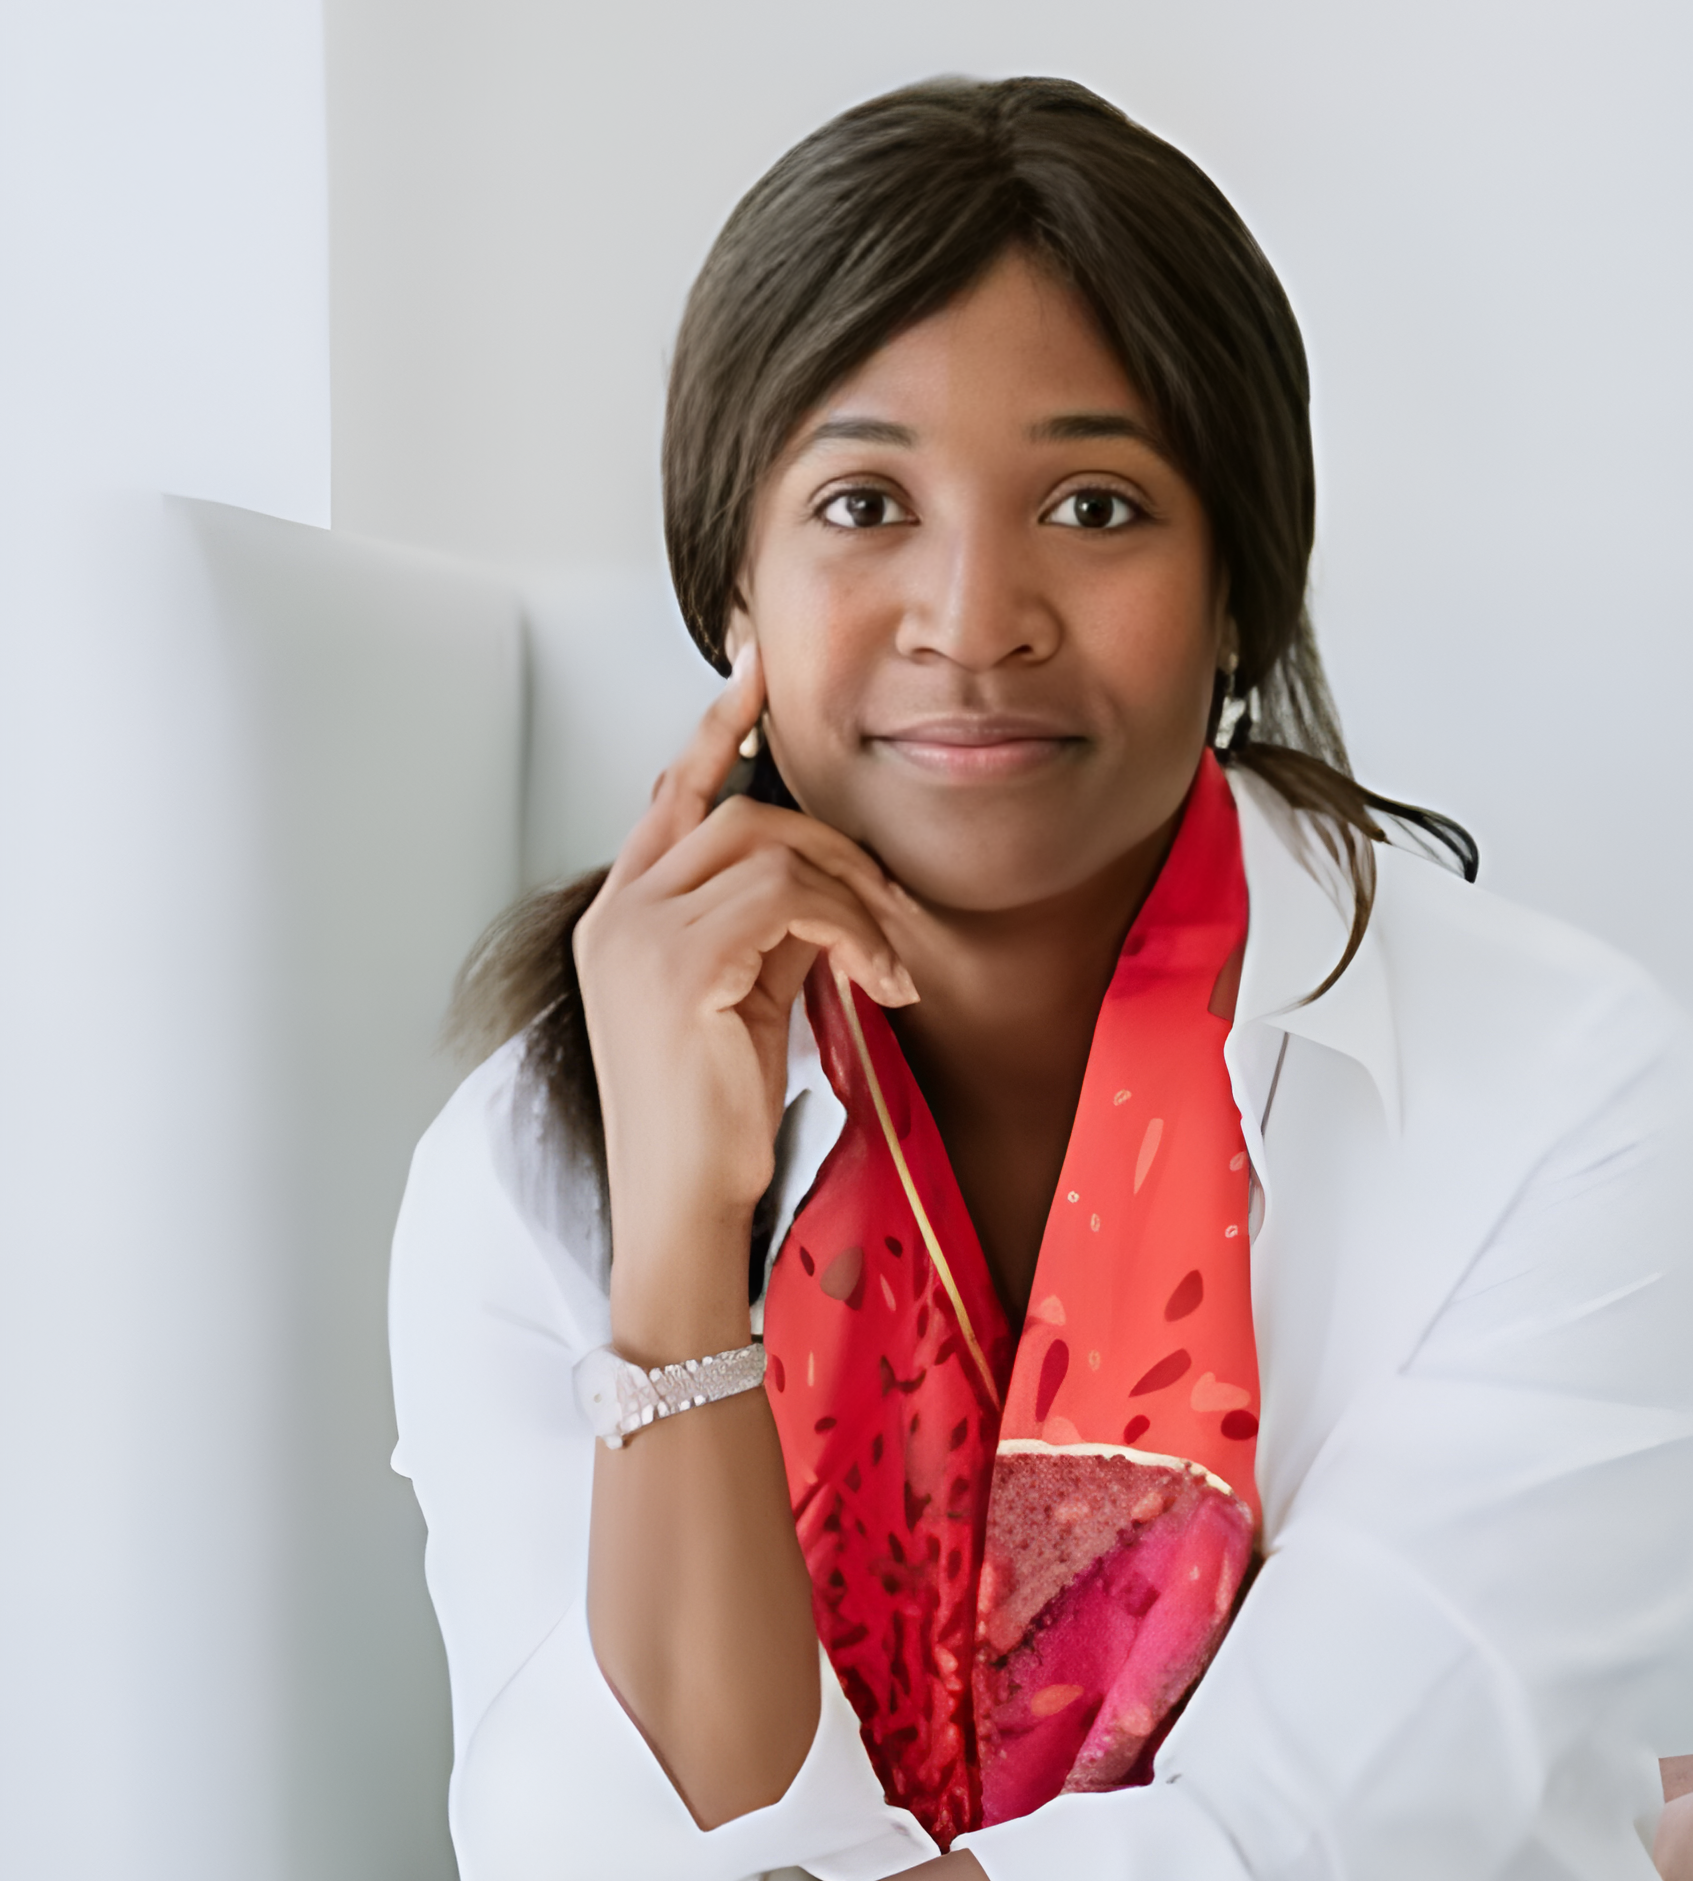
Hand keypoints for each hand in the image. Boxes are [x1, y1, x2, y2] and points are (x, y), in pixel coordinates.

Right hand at [573, 642, 916, 1357]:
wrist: (679, 1209)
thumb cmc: (709, 1125)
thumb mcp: (738, 1003)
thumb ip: (760, 932)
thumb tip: (828, 890)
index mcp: (618, 917)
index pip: (669, 794)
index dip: (715, 729)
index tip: (755, 671)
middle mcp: (615, 912)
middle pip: (736, 810)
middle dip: (832, 844)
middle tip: (889, 908)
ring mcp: (636, 933)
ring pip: (769, 845)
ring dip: (853, 893)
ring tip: (889, 960)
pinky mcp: (677, 964)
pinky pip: (790, 899)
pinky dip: (852, 929)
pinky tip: (878, 980)